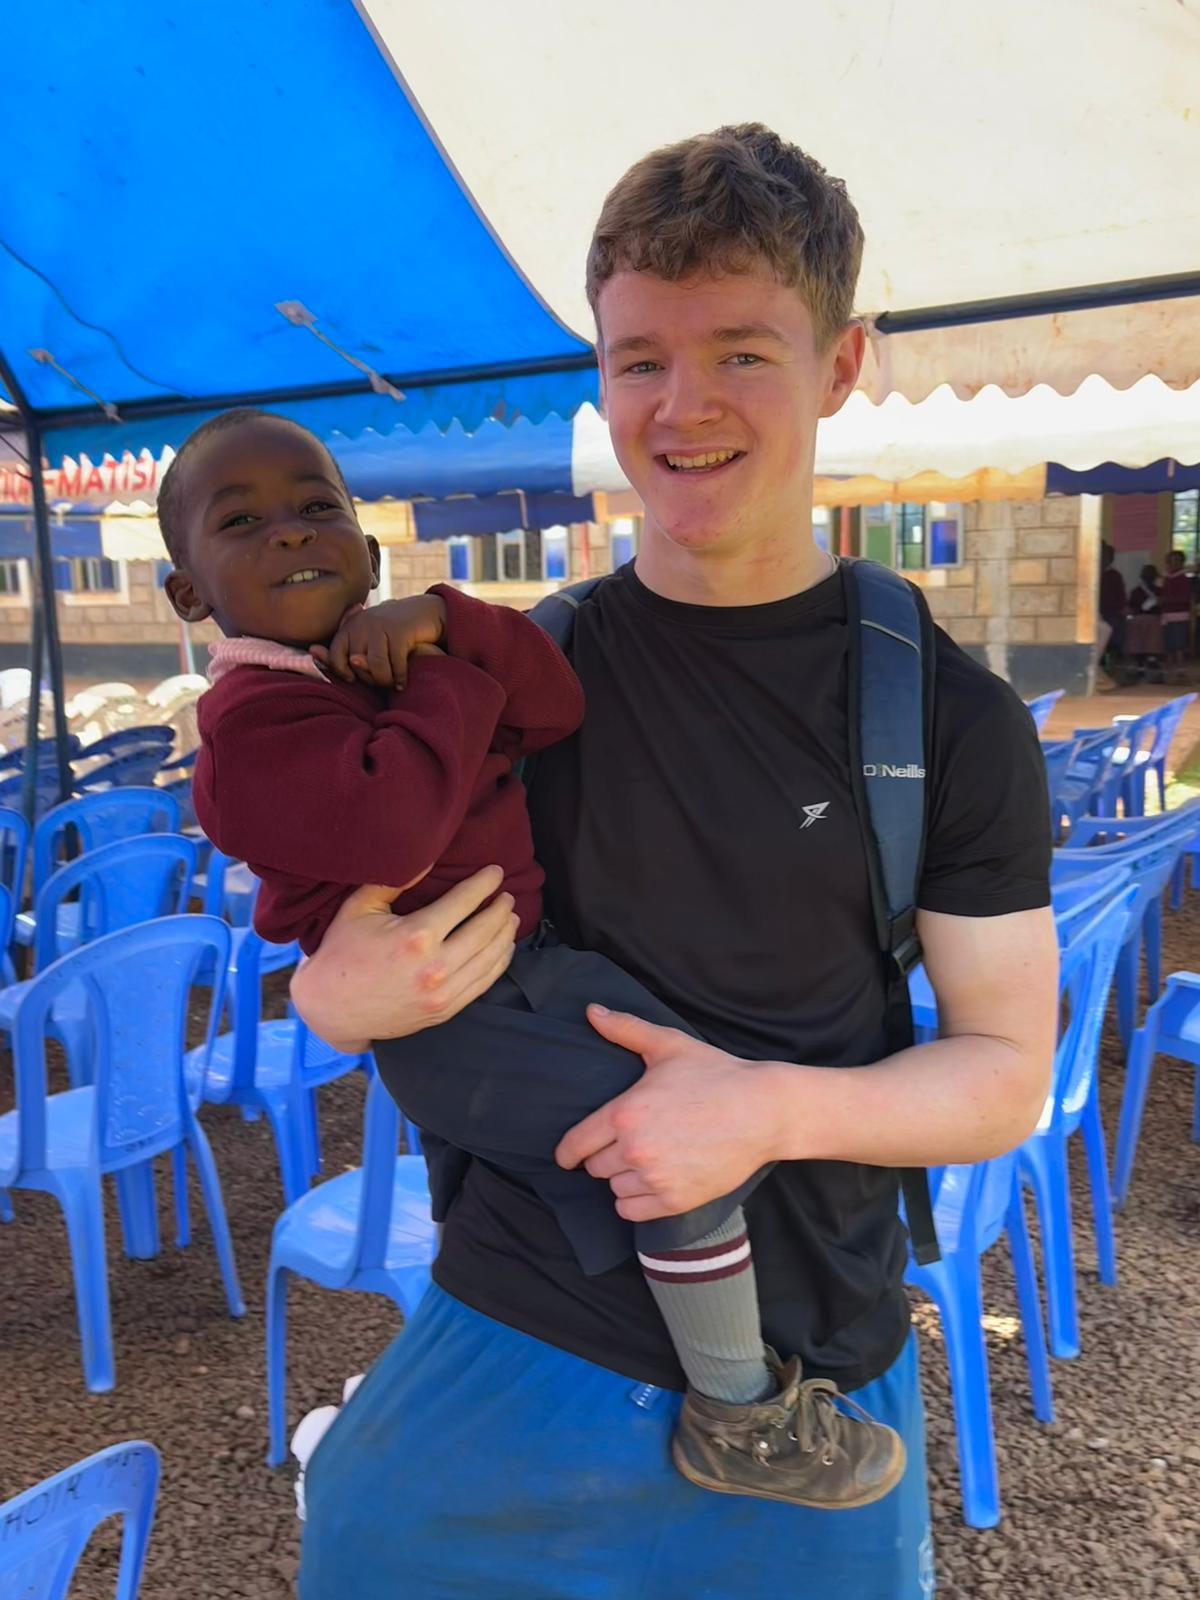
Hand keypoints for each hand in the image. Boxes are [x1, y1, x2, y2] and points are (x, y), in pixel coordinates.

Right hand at [289, 866, 518, 1051]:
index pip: (464, 902)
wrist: (331, 1008)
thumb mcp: (360, 908)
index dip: (484, 883)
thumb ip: (394, 881)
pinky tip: (503, 948)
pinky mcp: (445, 1010)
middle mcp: (436, 967)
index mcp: (416, 936)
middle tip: (506, 894)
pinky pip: (483, 983)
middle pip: (485, 930)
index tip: (495, 872)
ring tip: (510, 917)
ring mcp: (443, 993)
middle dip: (500, 908)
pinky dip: (499, 963)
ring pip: (490, 958)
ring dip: (505, 935)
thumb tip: (424, 858)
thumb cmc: (342, 953)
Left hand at [311, 595, 446, 687]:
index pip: (335, 655)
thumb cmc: (391, 634)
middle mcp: (361, 624)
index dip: (342, 672)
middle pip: (357, 664)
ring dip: (385, 681)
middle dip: (369, 679)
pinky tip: (402, 682)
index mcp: (349, 627)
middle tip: (381, 681)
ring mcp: (380, 626)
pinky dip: (400, 678)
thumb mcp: (370, 644)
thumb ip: (352, 656)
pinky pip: (396, 664)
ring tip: (392, 683)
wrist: (422, 612)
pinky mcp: (399, 631)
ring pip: (376, 666)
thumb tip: (340, 659)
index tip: (353, 678)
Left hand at [554, 1007, 780, 1220]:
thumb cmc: (716, 1074)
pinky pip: (632, 1211)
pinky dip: (636, 1200)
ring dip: (622, 1178)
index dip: (568, 1151)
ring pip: (614, 1189)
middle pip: (595, 1167)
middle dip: (604, 1156)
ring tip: (643, 1160)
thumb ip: (625, 1029)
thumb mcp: (669, 1045)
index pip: (577, 1143)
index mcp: (625, 1113)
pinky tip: (650, 1182)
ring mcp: (656, 1178)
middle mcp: (635, 1149)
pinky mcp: (676, 1201)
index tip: (567, 1157)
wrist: (762, 1111)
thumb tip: (591, 1011)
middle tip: (625, 1144)